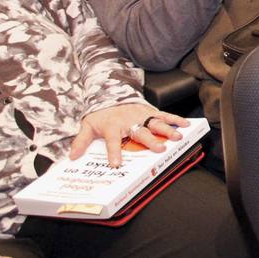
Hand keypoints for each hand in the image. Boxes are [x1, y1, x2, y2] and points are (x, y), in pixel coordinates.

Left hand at [69, 102, 187, 167]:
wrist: (110, 93)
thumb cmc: (101, 115)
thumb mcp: (87, 126)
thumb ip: (80, 141)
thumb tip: (72, 156)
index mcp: (112, 126)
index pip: (113, 141)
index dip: (114, 152)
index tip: (116, 164)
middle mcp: (128, 120)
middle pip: (140, 132)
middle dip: (150, 141)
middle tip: (159, 149)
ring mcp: (141, 115)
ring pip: (155, 123)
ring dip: (167, 130)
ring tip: (177, 137)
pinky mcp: (150, 111)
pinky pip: (164, 115)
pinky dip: (175, 119)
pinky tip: (185, 124)